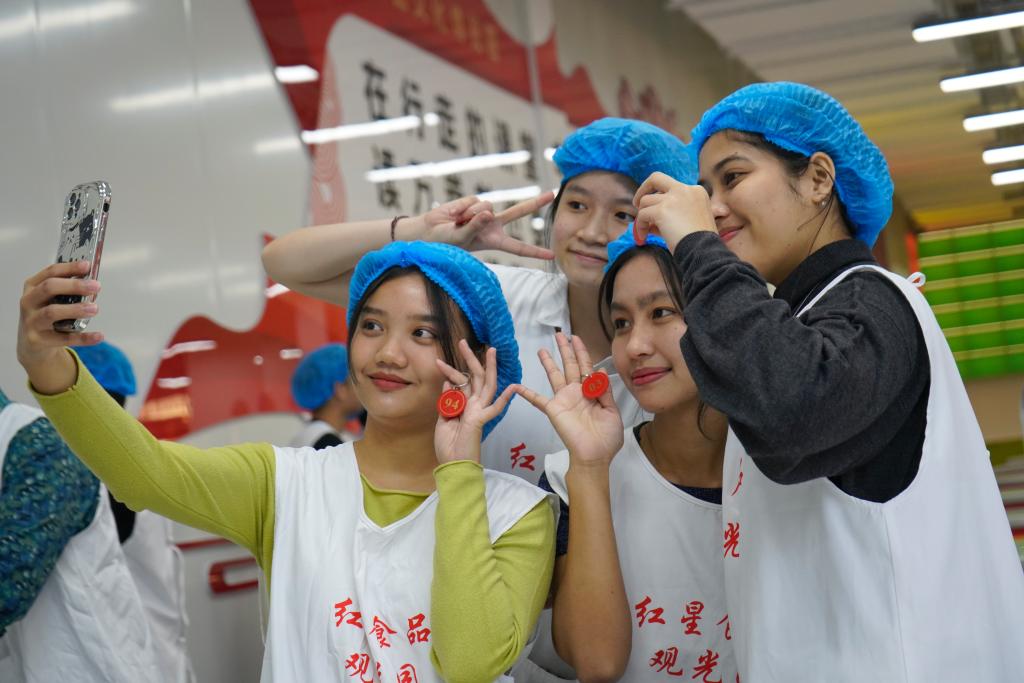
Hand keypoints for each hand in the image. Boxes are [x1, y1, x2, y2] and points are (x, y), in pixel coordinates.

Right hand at [18, 261, 103, 393]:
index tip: (88, 265)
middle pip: (49, 288)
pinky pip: (63, 338)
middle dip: (74, 285)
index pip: (50, 272)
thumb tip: (93, 283)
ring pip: (52, 312)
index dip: (69, 268)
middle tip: (96, 286)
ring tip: (95, 308)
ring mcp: (31, 322)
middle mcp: (28, 302)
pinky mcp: (37, 340)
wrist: (31, 345)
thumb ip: (67, 291)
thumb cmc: (46, 315)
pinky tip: (99, 336)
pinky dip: (83, 338)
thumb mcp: (51, 300)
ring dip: (75, 309)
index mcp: (32, 287)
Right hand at [399, 192, 554, 259]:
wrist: (428, 232)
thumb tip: (489, 212)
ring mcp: (483, 213)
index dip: (535, 252)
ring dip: (471, 214)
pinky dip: (464, 208)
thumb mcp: (461, 239)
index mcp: (494, 242)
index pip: (518, 248)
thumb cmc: (444, 243)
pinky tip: (455, 215)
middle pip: (517, 212)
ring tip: (458, 223)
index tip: (553, 255)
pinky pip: (475, 201)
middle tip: (552, 194)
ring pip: (487, 206)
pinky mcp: (473, 202)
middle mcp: (492, 226)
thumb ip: (475, 227)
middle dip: (534, 203)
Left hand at [434, 341, 514, 464]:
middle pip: (475, 378)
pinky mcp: (480, 420)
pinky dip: (504, 399)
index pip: (462, 384)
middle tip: (463, 342)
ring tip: (488, 349)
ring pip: (486, 385)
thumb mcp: (443, 420)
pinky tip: (513, 388)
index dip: (451, 372)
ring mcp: (479, 412)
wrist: (452, 466)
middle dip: (470, 360)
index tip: (439, 363)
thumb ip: (446, 403)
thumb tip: (448, 384)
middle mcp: (474, 406)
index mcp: (465, 407)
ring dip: (486, 367)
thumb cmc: (448, 447)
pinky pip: (494, 408)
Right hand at [511, 333, 622, 468]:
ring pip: (555, 376)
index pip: (586, 367)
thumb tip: (601, 370)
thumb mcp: (612, 412)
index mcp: (592, 392)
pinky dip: (527, 393)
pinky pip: (538, 400)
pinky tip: (516, 386)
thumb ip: (605, 392)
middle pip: (570, 366)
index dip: (582, 352)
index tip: (577, 338)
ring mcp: (564, 400)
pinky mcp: (553, 410)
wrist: (594, 456)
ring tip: (543, 349)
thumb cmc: (606, 438)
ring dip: (549, 362)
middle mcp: (577, 393)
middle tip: (560, 334)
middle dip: (566, 349)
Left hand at [633, 172, 716, 250]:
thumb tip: (650, 221)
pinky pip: (642, 215)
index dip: (661, 201)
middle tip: (636, 204)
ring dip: (642, 217)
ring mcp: (673, 198)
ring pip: (645, 201)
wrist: (704, 251)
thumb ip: (672, 215)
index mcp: (696, 191)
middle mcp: (685, 190)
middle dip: (643, 188)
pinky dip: (639, 226)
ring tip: (645, 232)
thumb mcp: (691, 222)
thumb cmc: (700, 242)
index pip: (672, 188)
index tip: (658, 215)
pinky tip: (643, 237)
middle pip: (656, 178)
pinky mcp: (662, 210)